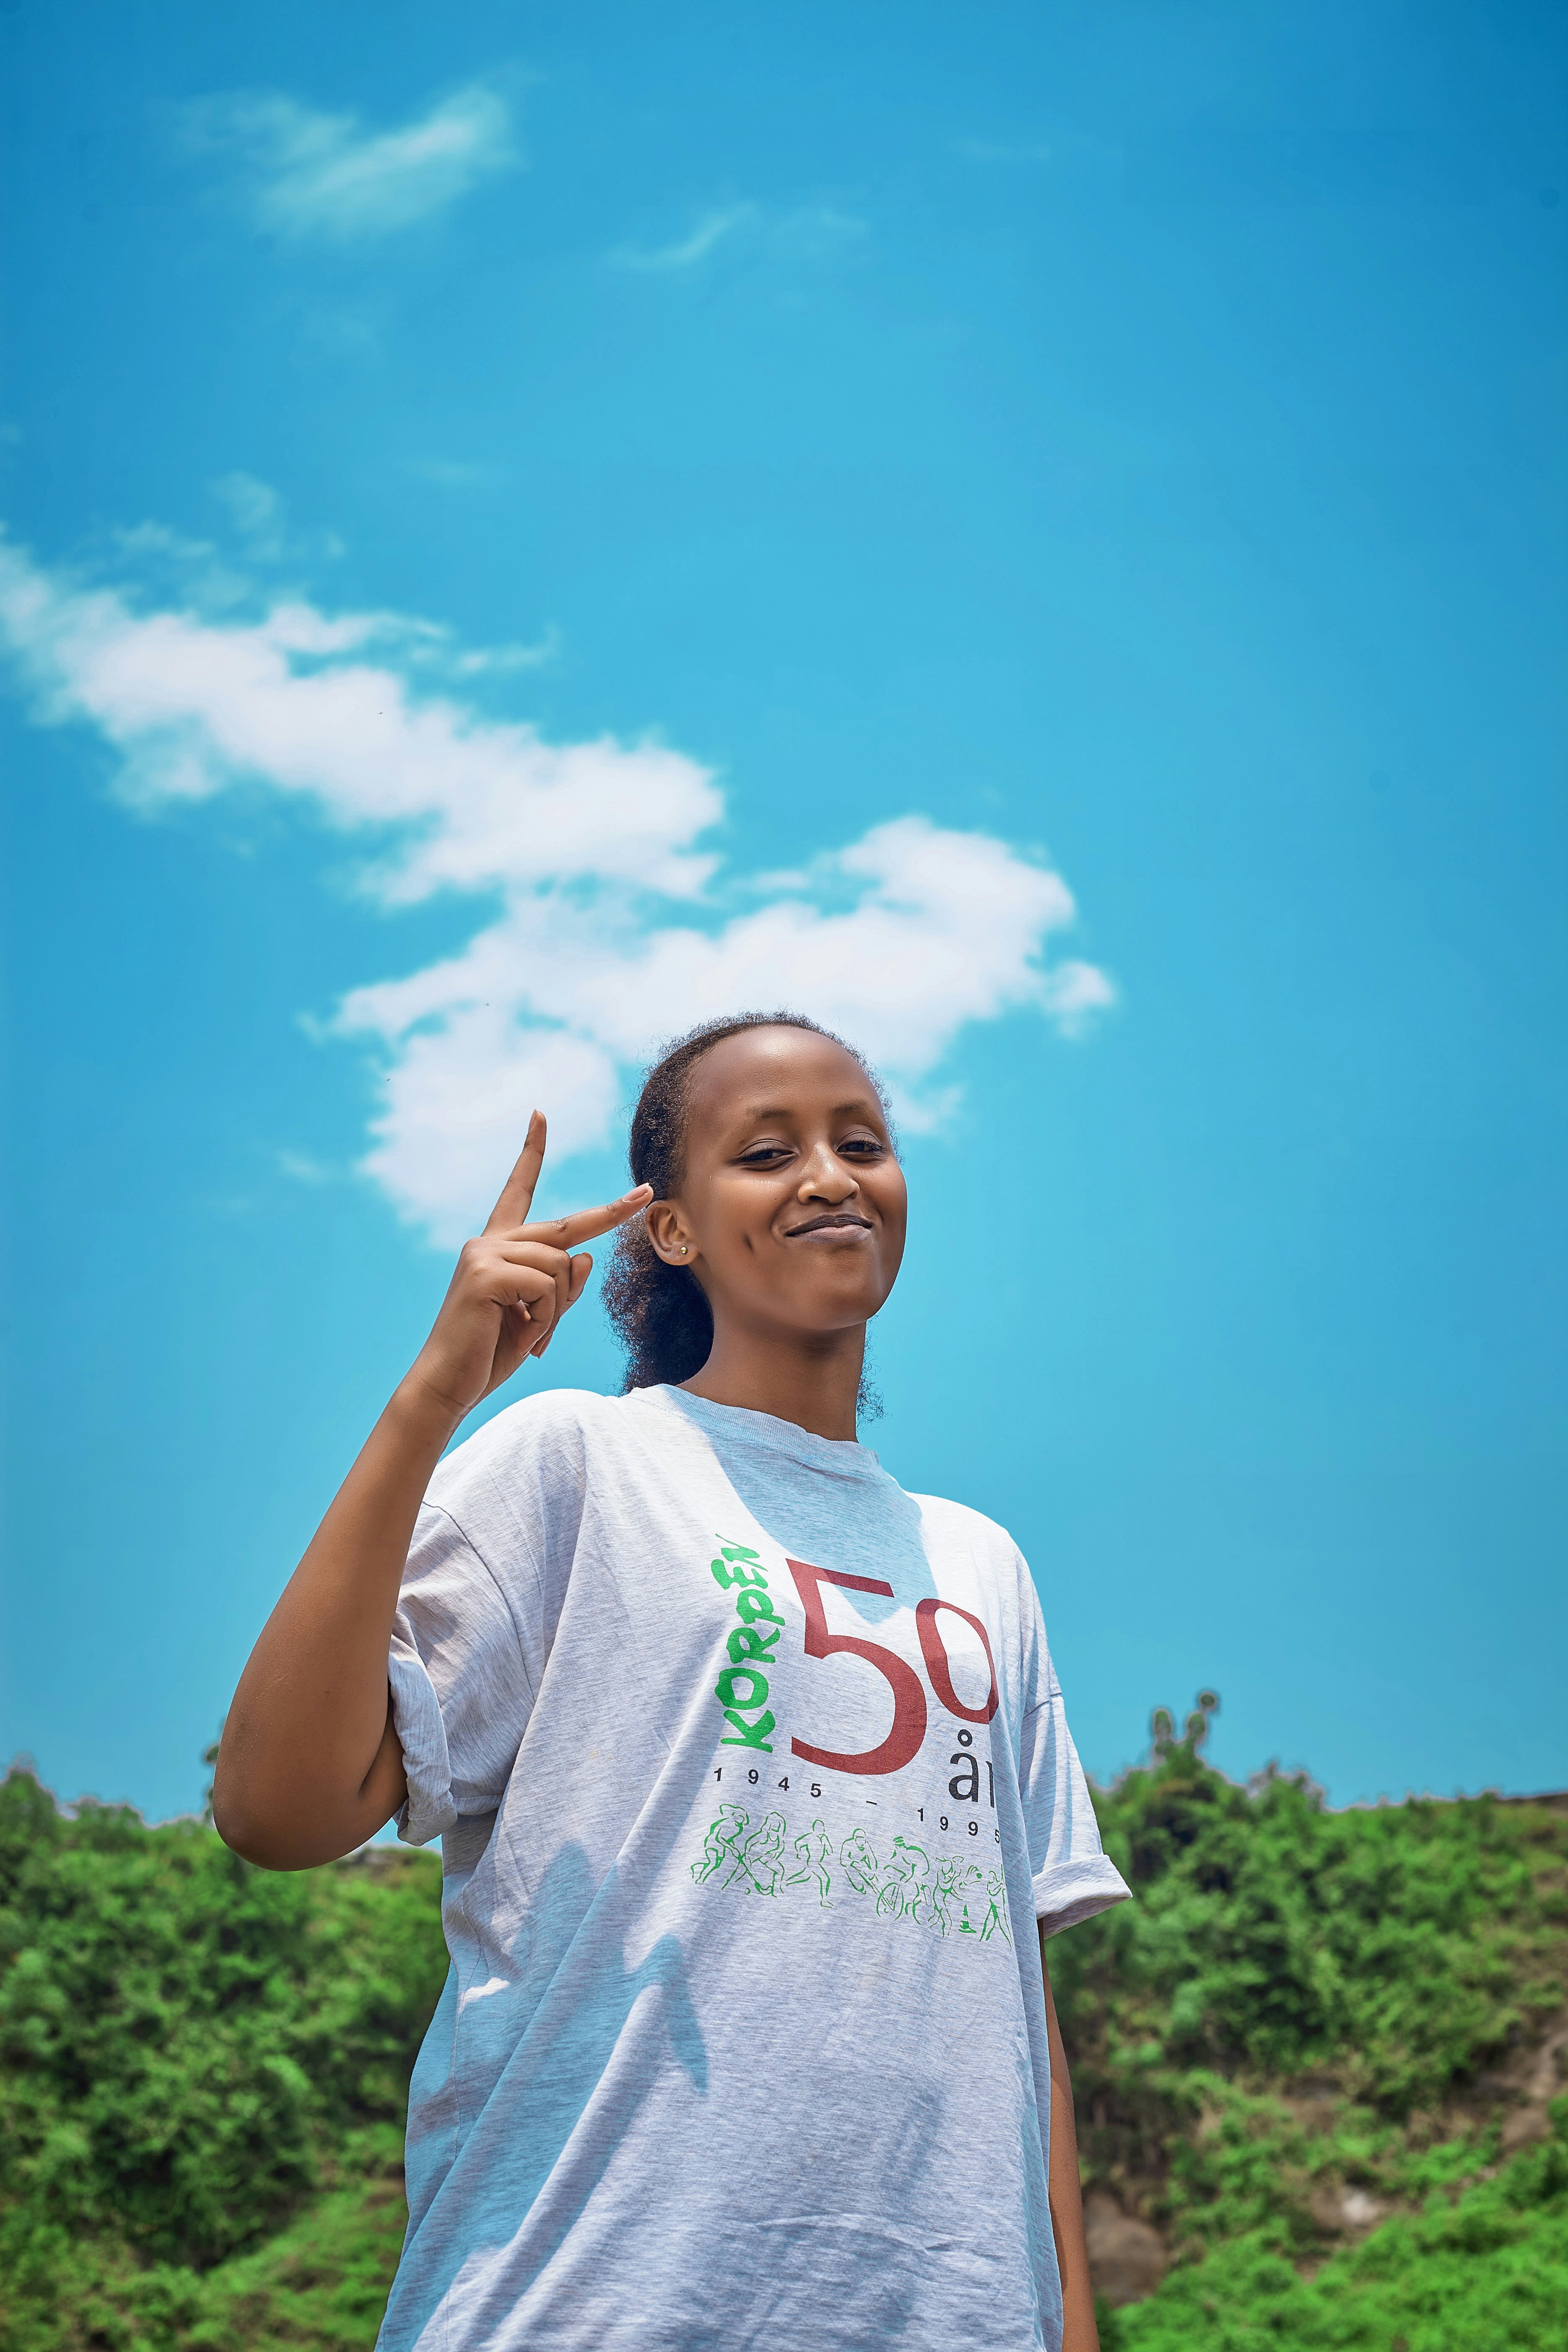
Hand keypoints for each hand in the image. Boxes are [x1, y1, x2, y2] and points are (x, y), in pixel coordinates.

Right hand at [403, 1113, 650, 1423]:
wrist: (448, 1384)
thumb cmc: (491, 1352)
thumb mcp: (539, 1316)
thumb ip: (563, 1285)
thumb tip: (587, 1254)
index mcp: (498, 1246)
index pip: (518, 1190)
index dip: (531, 1151)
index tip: (540, 1115)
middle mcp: (488, 1241)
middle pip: (565, 1228)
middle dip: (611, 1212)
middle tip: (647, 1191)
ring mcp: (483, 1253)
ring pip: (561, 1264)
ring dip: (559, 1309)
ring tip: (534, 1336)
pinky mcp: (484, 1273)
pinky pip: (546, 1285)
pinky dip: (546, 1317)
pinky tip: (523, 1336)